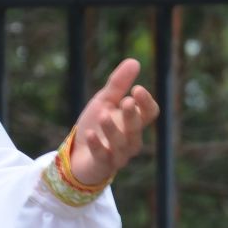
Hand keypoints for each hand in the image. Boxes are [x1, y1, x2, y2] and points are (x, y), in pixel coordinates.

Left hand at [68, 58, 158, 185]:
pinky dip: (97, 145)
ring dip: (112, 129)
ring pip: (121, 144)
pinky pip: (103, 157)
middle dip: (132, 116)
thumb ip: (118, 84)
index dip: (146, 103)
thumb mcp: (104, 100)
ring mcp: (118, 154)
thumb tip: (134, 61)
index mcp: (134, 121)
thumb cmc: (96, 124)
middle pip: (137, 128)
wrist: (77, 153)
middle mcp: (130, 139)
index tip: (137, 89)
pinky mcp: (103, 165)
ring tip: (103, 115)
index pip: (149, 113)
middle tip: (125, 101)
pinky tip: (90, 134)